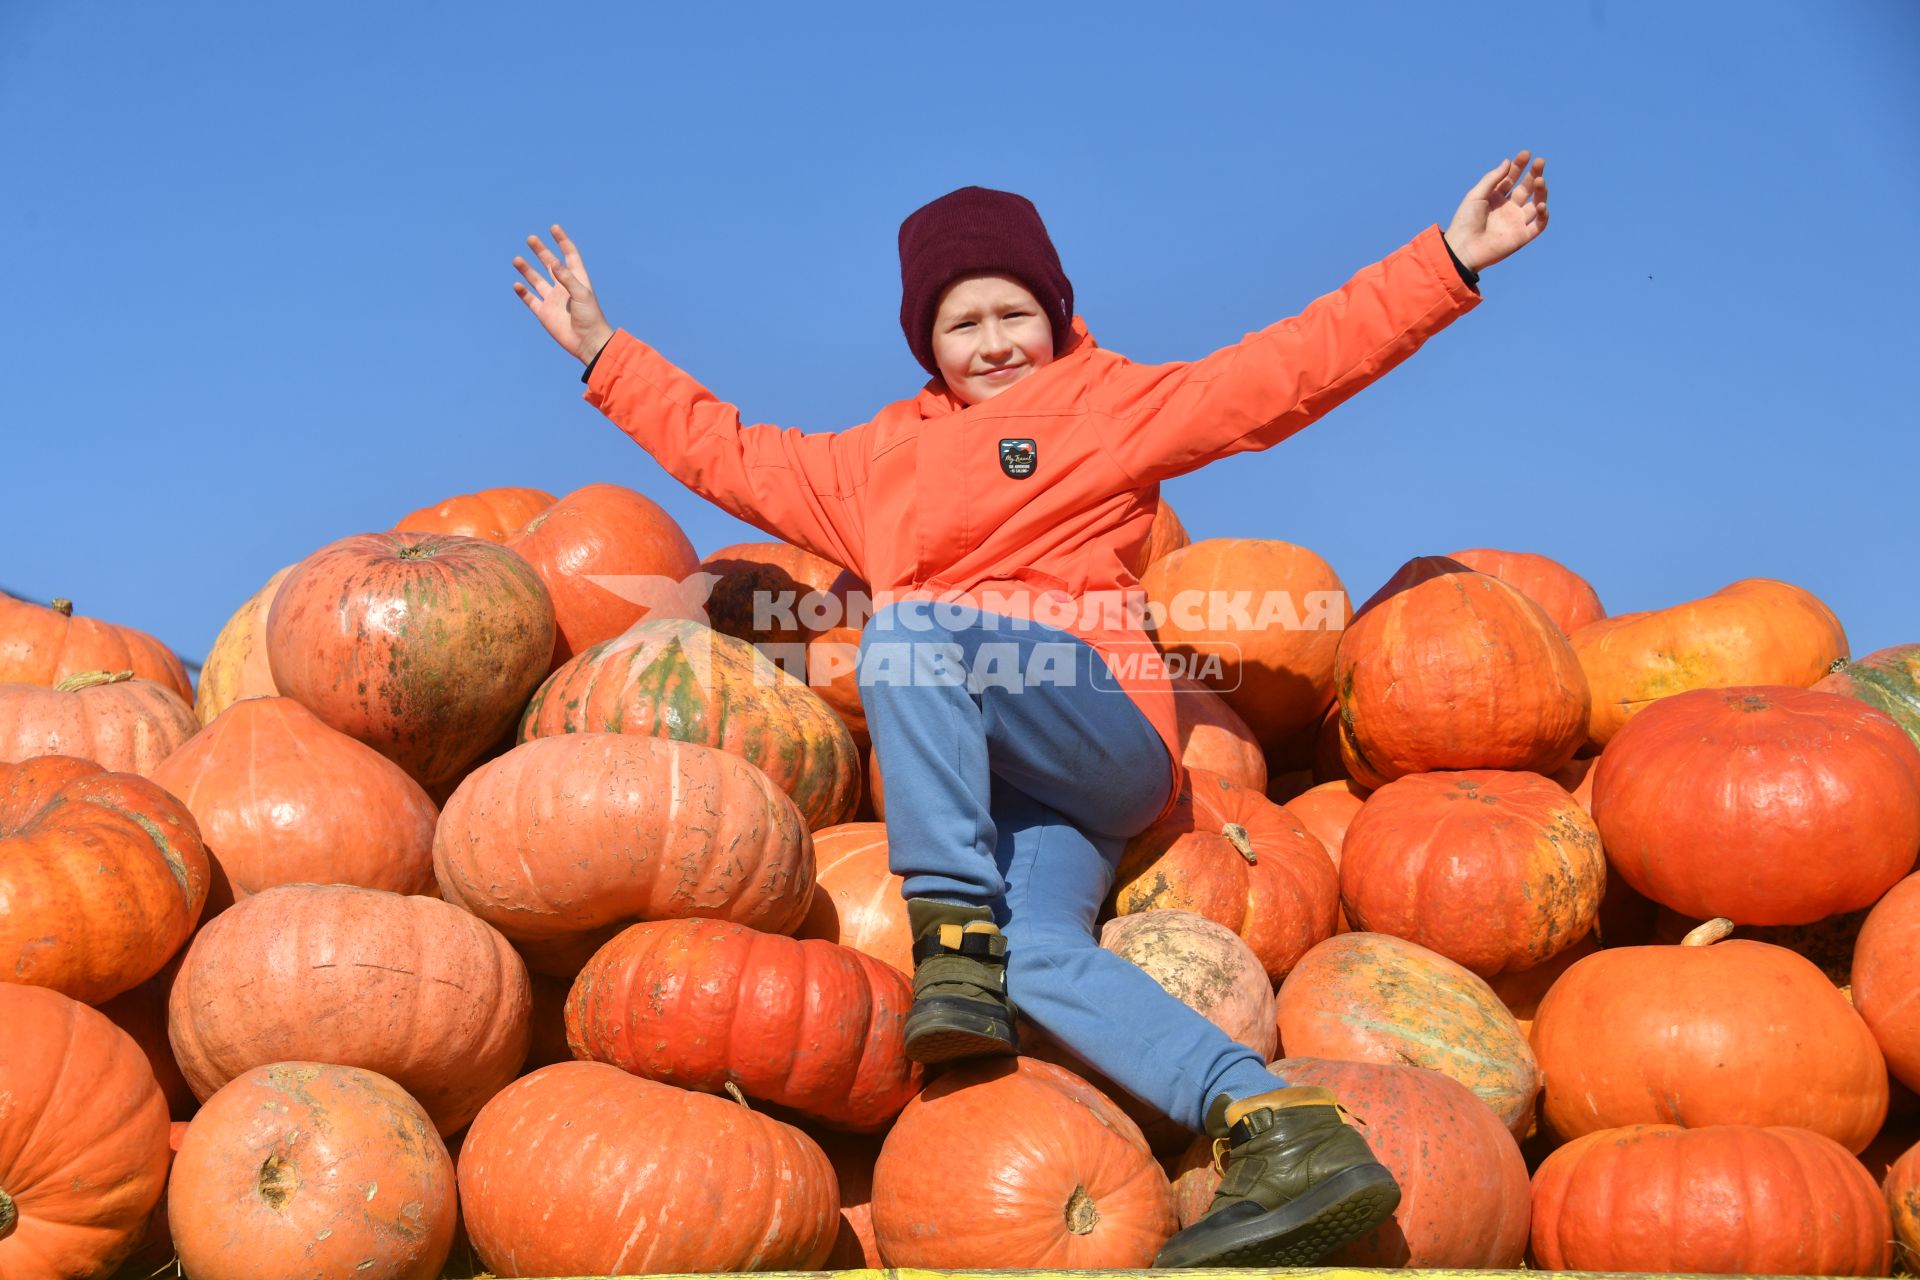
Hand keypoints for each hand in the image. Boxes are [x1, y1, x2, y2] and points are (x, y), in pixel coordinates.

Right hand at [513, 224, 614, 364]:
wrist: (588, 342)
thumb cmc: (591, 317)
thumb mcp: (581, 294)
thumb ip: (567, 278)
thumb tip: (554, 263)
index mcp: (577, 279)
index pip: (569, 255)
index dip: (562, 241)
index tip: (554, 228)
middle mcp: (563, 287)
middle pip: (550, 264)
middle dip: (541, 251)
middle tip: (531, 238)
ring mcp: (553, 300)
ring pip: (536, 280)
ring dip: (527, 270)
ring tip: (516, 259)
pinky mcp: (544, 313)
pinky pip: (530, 300)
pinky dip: (523, 292)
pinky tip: (516, 284)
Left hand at [1443, 152, 1548, 272]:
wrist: (1462, 249)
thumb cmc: (1465, 222)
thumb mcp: (1476, 195)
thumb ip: (1492, 179)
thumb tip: (1508, 161)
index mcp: (1495, 198)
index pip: (1511, 178)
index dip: (1519, 166)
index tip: (1526, 154)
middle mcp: (1508, 209)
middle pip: (1526, 188)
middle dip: (1534, 174)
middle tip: (1539, 161)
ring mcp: (1516, 222)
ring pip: (1535, 204)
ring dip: (1540, 191)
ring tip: (1540, 180)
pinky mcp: (1522, 237)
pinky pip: (1539, 225)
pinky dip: (1543, 215)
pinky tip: (1541, 205)